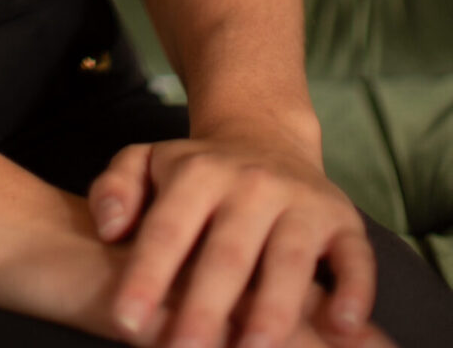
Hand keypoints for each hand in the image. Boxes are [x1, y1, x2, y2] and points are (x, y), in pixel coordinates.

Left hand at [87, 128, 378, 347]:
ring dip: (275, 308)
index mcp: (197, 173)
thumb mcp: (145, 162)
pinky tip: (342, 327)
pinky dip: (354, 291)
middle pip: (228, 251)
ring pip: (289, 257)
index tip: (126, 322)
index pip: (168, 228)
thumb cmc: (195, 173)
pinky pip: (355, 257)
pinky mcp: (343, 220)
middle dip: (206, 306)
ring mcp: (300, 201)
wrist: (264, 135)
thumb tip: (107, 229)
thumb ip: (115, 188)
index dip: (146, 275)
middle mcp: (251, 184)